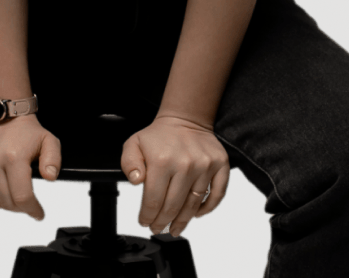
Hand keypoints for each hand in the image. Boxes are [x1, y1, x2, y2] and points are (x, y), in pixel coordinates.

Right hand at [0, 114, 62, 222]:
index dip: (32, 209)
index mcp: (14, 156)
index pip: (21, 198)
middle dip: (18, 207)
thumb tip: (50, 176)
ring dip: (1, 201)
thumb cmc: (27, 132)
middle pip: (5, 203)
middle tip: (25, 201)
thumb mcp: (49, 142)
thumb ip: (53, 160)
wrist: (4, 113)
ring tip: (10, 190)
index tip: (37, 212)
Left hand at [120, 114, 229, 237]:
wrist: (186, 119)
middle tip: (158, 227)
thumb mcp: (134, 144)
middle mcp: (185, 164)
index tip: (145, 221)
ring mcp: (204, 166)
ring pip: (193, 205)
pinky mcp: (220, 165)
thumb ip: (129, 163)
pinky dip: (207, 208)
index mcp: (162, 160)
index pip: (153, 200)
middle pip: (173, 207)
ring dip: (183, 221)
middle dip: (163, 222)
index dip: (147, 216)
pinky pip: (216, 195)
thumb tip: (135, 180)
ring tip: (175, 228)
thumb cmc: (160, 135)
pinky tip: (196, 214)